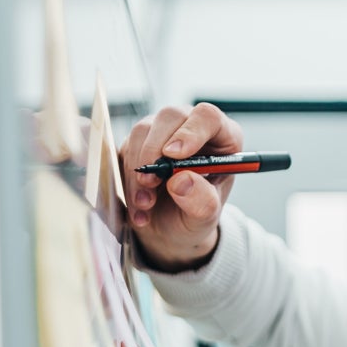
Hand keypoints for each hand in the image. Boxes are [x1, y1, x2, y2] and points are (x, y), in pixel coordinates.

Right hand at [120, 104, 240, 271]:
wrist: (171, 228)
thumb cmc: (195, 215)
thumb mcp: (206, 218)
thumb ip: (202, 201)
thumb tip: (181, 180)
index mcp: (222, 138)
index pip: (208, 117)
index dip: (191, 131)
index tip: (174, 155)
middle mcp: (191, 127)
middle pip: (170, 117)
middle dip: (154, 152)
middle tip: (150, 183)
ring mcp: (163, 131)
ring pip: (142, 131)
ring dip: (138, 169)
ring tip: (146, 204)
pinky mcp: (138, 142)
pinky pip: (124, 148)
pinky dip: (126, 178)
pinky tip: (138, 206)